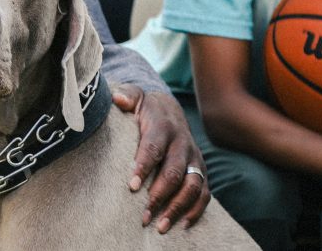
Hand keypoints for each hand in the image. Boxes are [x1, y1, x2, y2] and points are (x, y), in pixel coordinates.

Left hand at [112, 84, 209, 232]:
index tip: (131, 186)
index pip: (154, 147)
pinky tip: (181, 225)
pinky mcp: (201, 171)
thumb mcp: (135, 97)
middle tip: (143, 216)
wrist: (170, 110)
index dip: (144, 166)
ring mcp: (194, 159)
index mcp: (163, 127)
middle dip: (159, 195)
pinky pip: (204, 193)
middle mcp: (182, 143)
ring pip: (192, 185)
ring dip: (177, 208)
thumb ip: (127, 96)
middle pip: (174, 172)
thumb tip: (117, 97)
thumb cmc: (145, 109)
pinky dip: (195, 211)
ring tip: (160, 226)